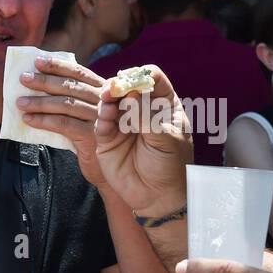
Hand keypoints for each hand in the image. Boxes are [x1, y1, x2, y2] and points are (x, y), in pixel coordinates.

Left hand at [17, 54, 107, 187]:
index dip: (58, 66)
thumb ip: (72, 98)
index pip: (79, 72)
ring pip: (66, 104)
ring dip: (39, 102)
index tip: (37, 61)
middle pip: (71, 87)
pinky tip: (28, 120)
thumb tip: (39, 83)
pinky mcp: (93, 136)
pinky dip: (44, 121)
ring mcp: (101, 118)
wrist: (106, 168)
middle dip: (44, 81)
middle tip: (23, 79)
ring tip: (20, 102)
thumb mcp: (85, 114)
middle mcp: (105, 101)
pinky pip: (64, 124)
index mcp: (104, 90)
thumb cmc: (91, 137)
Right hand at [95, 65, 193, 214]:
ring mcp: (124, 123)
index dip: (143, 75)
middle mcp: (142, 110)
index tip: (137, 80)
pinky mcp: (108, 138)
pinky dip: (102, 117)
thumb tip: (131, 92)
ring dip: (108, 98)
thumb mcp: (166, 138)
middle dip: (121, 84)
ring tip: (110, 102)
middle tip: (116, 88)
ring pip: (111, 101)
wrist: (159, 197)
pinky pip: (101, 122)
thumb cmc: (171, 166)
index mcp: (163, 105)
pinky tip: (106, 118)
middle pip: (128, 86)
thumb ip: (148, 115)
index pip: (153, 79)